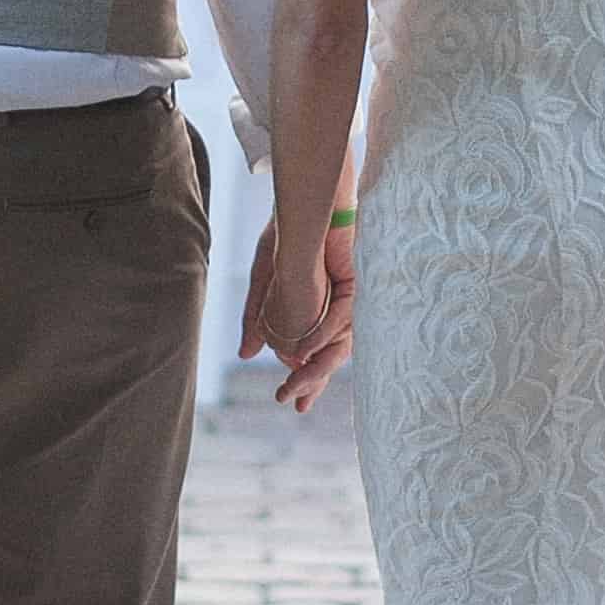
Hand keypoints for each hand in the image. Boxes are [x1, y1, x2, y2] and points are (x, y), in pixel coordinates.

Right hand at [244, 218, 355, 415]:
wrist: (305, 201)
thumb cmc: (286, 234)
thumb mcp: (265, 280)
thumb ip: (258, 317)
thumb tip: (247, 355)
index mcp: (317, 313)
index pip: (317, 355)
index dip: (306, 381)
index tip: (293, 403)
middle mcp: (336, 311)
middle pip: (330, 356)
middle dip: (310, 382)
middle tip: (290, 401)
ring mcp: (348, 300)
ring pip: (339, 344)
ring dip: (317, 366)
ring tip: (295, 383)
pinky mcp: (357, 285)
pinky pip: (344, 318)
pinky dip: (323, 334)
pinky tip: (306, 348)